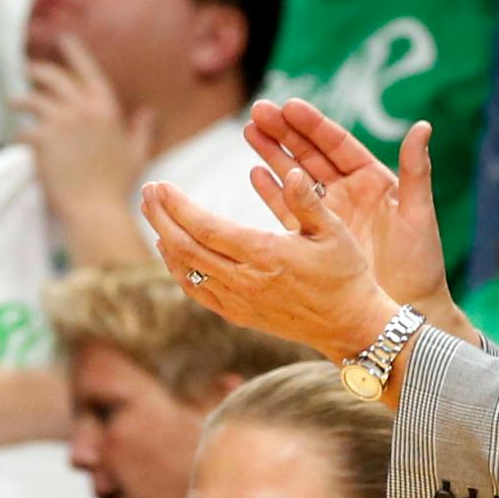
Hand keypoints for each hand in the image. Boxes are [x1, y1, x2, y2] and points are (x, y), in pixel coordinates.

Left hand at [15, 35, 154, 221]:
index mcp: (106, 109)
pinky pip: (24, 129)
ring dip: (21, 99)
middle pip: (54, 78)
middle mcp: (82, 109)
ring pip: (33, 99)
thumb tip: (149, 113)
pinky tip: (19, 140)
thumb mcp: (137, 154)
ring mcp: (60, 122)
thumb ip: (142, 130)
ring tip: (14, 102)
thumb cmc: (117, 184)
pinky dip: (21, 134)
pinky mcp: (40, 138)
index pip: (88, 71)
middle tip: (29, 70)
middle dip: (39, 70)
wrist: (95, 208)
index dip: (75, 52)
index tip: (64, 38)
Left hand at [141, 170, 392, 362]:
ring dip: (165, 241)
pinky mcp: (240, 315)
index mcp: (265, 255)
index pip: (205, 228)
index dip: (177, 206)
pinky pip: (197, 291)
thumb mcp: (335, 231)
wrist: (350, 326)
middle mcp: (245, 281)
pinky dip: (179, 269)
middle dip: (160, 218)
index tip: (160, 186)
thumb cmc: (346, 274)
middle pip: (185, 248)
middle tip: (148, 192)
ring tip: (155, 216)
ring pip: (186, 271)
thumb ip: (308, 201)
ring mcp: (239, 301)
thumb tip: (291, 171)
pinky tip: (174, 251)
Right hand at [245, 99, 468, 336]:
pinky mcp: (315, 239)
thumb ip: (417, 170)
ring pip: (296, 177)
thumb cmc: (421, 263)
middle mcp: (349, 192)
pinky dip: (273, 192)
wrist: (408, 309)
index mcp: (374, 180)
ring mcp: (330, 215)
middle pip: (311, 154)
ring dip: (273, 154)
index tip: (289, 106)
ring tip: (250, 130)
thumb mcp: (418, 214)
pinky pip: (289, 210)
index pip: (338, 145)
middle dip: (285, 132)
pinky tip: (255, 173)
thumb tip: (423, 125)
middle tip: (258, 110)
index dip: (313, 126)